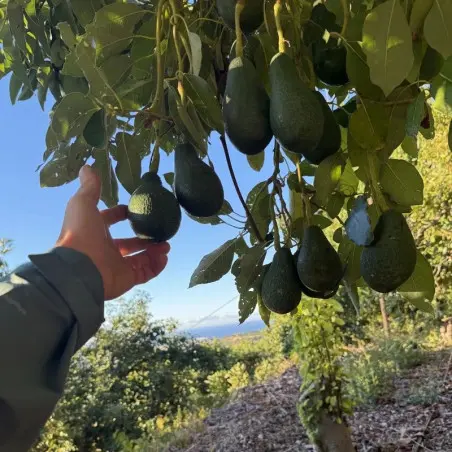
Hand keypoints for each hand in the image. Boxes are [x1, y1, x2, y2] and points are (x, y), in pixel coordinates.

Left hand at [56, 165, 169, 299]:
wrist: (79, 269)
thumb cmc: (81, 233)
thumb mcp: (83, 204)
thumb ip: (90, 187)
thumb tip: (87, 166)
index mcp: (95, 230)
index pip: (110, 220)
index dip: (120, 214)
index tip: (134, 210)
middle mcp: (106, 248)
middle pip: (129, 242)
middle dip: (144, 237)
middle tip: (160, 231)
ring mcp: (117, 265)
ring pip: (140, 258)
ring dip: (155, 251)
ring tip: (167, 245)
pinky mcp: (126, 279)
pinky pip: (145, 273)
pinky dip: (156, 266)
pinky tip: (164, 257)